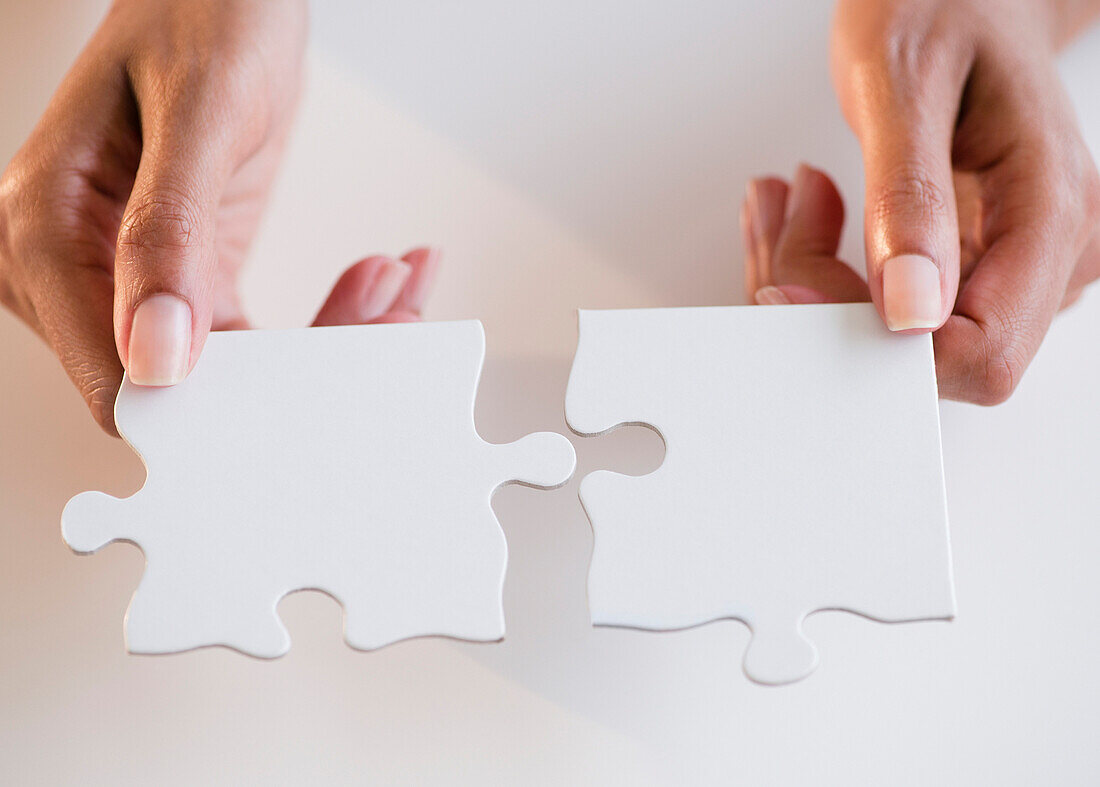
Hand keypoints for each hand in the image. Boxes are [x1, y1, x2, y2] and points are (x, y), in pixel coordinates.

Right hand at [0, 0, 435, 437]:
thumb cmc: (201, 12)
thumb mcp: (198, 113)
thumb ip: (168, 233)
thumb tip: (156, 355)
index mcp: (41, 231)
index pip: (115, 377)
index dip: (209, 411)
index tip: (306, 399)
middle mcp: (75, 269)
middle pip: (189, 384)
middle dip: (300, 371)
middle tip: (388, 320)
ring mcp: (131, 279)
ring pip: (236, 370)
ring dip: (331, 341)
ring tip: (401, 287)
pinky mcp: (188, 278)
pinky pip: (257, 338)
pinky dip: (327, 319)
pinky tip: (380, 281)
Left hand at [743, 0, 1099, 403]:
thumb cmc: (943, 5)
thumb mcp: (902, 81)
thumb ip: (908, 197)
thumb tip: (911, 312)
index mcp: (1049, 206)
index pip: (982, 351)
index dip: (883, 346)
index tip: (798, 291)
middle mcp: (1046, 247)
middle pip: (931, 353)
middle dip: (832, 305)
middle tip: (781, 225)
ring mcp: (1014, 257)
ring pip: (902, 331)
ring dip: (822, 280)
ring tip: (789, 205)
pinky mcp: (975, 256)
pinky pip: (895, 299)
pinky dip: (833, 266)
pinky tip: (809, 214)